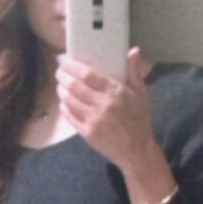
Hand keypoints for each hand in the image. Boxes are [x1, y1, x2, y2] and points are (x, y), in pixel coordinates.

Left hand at [56, 47, 157, 172]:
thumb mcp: (142, 96)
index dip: (71, 65)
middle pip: (73, 85)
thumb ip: (135, 73)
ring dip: (61, 89)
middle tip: (60, 71)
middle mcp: (102, 105)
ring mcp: (93, 120)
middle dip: (62, 75)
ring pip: (68, 99)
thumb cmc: (141, 122)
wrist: (138, 153)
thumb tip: (133, 50)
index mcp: (115, 92)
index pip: (87, 74)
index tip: (64, 60)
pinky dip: (64, 106)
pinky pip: (69, 115)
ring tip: (61, 85)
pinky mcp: (87, 133)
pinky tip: (65, 102)